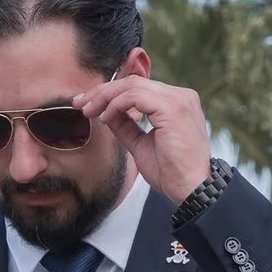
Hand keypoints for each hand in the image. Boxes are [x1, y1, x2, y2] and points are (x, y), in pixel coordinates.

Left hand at [73, 71, 213, 202]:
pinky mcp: (172, 107)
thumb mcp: (141, 144)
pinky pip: (135, 96)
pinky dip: (116, 105)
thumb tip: (106, 114)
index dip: (110, 93)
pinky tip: (105, 118)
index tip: (88, 106)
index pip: (139, 88)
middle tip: (80, 103)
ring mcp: (179, 99)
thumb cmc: (171, 172)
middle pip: (133, 82)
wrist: (192, 189)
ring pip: (131, 85)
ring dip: (105, 97)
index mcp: (177, 102)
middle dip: (102, 91)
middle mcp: (181, 96)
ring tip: (89, 112)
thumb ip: (126, 126)